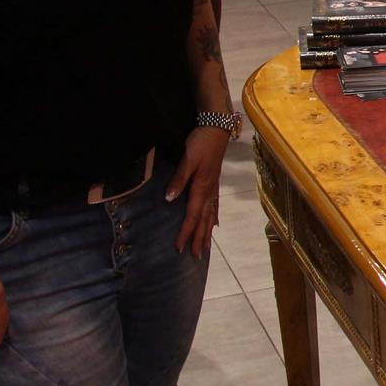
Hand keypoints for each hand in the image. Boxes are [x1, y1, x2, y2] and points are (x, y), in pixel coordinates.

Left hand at [166, 125, 228, 257]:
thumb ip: (179, 179)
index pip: (191, 216)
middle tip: (196, 257)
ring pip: (210, 216)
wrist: (217, 129)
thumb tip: (169, 199)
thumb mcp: (187, 159)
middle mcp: (209, 192)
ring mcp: (213, 188)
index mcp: (201, 188)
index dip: (186, 232)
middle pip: (203, 220)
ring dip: (207, 232)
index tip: (179, 248)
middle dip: (199, 239)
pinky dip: (214, 218)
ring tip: (206, 247)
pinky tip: (215, 224)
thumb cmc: (200, 143)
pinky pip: (215, 206)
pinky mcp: (215, 183)